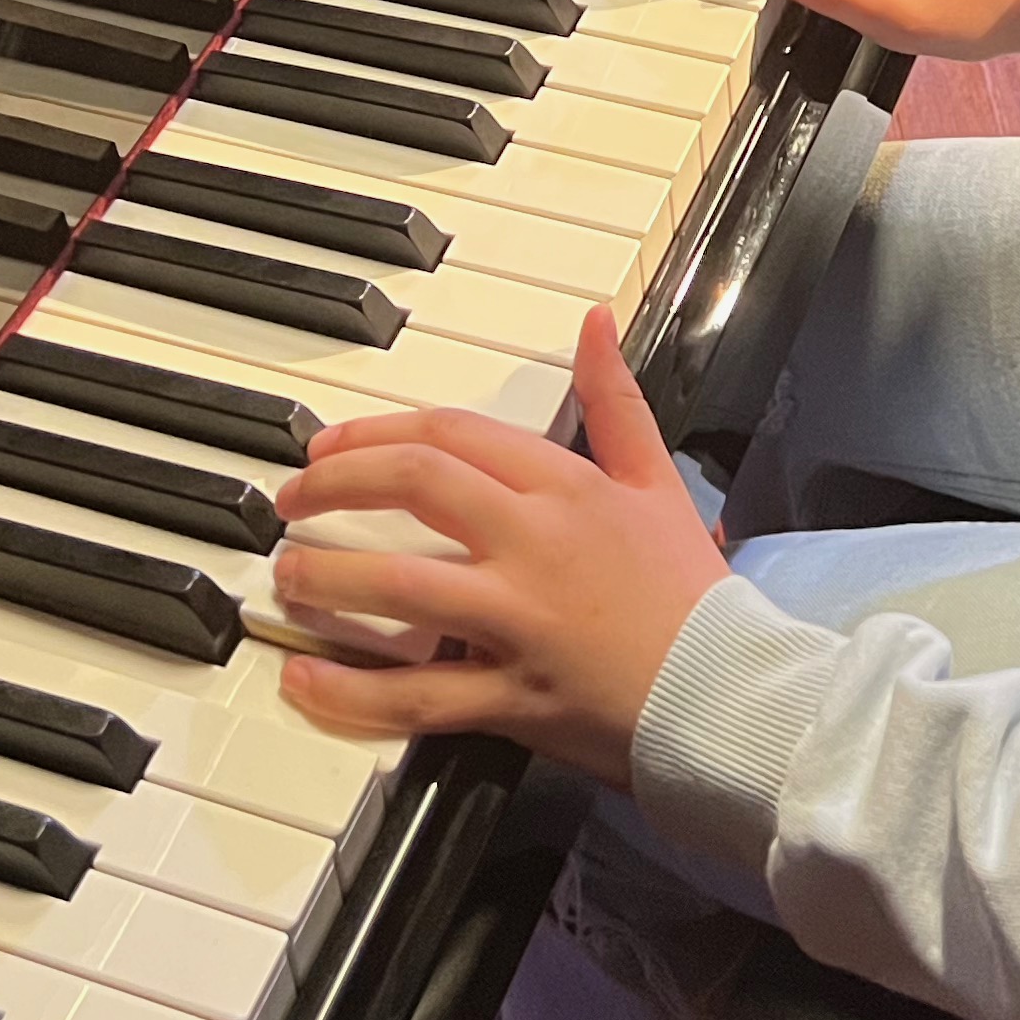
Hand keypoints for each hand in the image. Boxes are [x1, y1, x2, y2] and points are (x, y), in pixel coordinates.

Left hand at [266, 311, 727, 784]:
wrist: (730, 696)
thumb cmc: (692, 595)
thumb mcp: (659, 481)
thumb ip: (617, 400)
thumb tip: (596, 321)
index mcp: (566, 489)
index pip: (453, 434)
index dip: (379, 432)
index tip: (332, 447)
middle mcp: (535, 545)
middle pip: (416, 486)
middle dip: (337, 484)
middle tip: (292, 499)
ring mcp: (519, 622)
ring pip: (402, 588)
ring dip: (329, 577)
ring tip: (288, 576)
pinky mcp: (512, 698)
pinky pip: (417, 698)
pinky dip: (351, 690)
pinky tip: (304, 677)